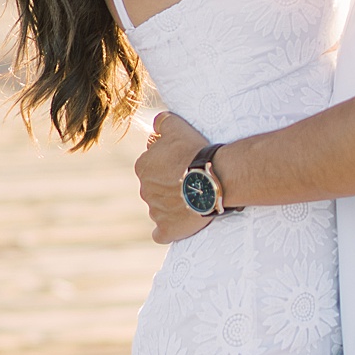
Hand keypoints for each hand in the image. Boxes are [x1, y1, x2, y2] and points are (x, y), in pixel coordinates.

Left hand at [136, 111, 212, 242]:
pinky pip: (160, 233)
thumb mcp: (178, 127)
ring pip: (159, 208)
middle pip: (155, 187)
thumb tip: (156, 123)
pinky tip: (176, 225)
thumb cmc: (195, 152)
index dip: (169, 164)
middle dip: (169, 185)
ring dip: (171, 205)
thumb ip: (162, 122)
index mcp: (143, 167)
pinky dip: (167, 230)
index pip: (152, 164)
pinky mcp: (166, 229)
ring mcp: (155, 211)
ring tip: (193, 200)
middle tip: (191, 181)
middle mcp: (144, 189)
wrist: (212, 180)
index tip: (184, 164)